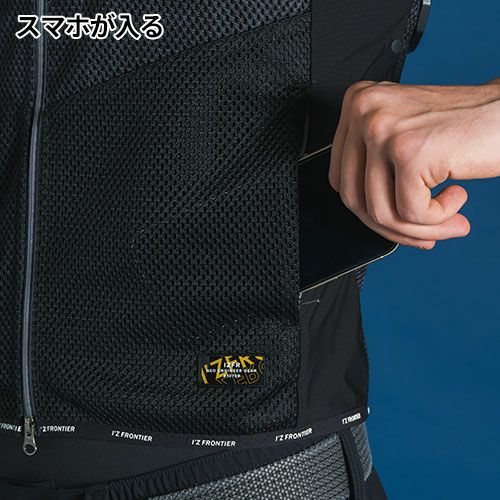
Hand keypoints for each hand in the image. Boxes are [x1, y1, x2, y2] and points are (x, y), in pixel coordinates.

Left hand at [329, 79, 499, 248]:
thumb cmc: (463, 128)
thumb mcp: (403, 137)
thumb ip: (374, 169)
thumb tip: (364, 217)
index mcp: (357, 104)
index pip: (342, 180)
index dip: (369, 212)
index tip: (398, 223)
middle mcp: (364, 111)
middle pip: (355, 200)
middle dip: (392, 228)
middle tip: (426, 234)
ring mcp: (383, 129)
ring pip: (381, 213)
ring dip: (419, 230)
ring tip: (451, 220)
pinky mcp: (409, 151)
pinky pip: (410, 213)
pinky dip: (438, 219)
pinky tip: (458, 198)